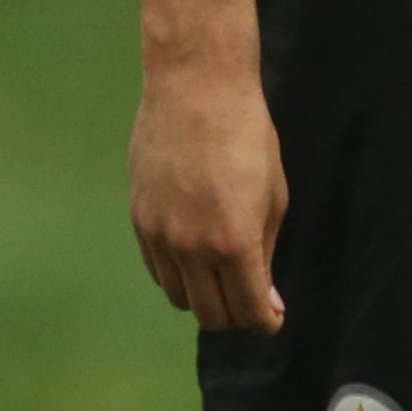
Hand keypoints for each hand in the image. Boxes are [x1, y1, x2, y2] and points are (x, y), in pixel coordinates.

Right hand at [129, 64, 287, 332]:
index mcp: (234, 243)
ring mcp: (158, 235)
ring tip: (221, 273)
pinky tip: (194, 251)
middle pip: (211, 316)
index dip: (265, 322)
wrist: (195, 88)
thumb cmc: (247, 136)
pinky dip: (177, 272)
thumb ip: (266, 254)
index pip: (248, 313)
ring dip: (204, 296)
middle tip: (249, 297)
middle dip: (236, 316)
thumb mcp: (273, 197)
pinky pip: (156, 268)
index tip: (272, 315)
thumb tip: (266, 301)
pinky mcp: (138, 218)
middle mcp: (191, 248)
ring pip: (178, 297)